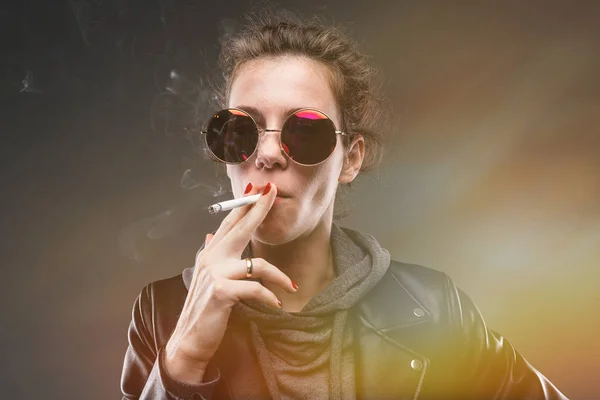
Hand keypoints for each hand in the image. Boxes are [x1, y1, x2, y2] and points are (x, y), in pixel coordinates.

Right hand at [163, 183, 296, 382]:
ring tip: (292, 286)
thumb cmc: (203, 309)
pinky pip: (255, 289)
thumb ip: (209, 254)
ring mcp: (215, 274)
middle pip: (240, 228)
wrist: (189, 340)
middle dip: (258, 209)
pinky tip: (277, 304)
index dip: (244, 205)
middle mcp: (211, 259)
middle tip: (273, 193)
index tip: (259, 190)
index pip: (229, 223)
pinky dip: (269, 296)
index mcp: (210, 254)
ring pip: (256, 264)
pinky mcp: (221, 292)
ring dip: (279, 276)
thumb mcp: (205, 277)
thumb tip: (210, 235)